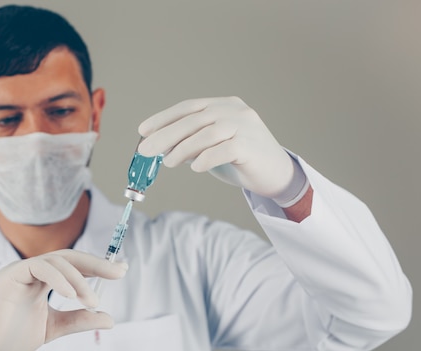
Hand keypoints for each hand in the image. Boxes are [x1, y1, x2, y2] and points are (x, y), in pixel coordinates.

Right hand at [0, 249, 127, 350]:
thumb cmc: (8, 337)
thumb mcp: (52, 328)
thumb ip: (77, 321)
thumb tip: (109, 319)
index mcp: (43, 279)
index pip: (75, 266)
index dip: (98, 267)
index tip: (121, 271)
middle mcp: (34, 270)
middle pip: (70, 257)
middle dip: (97, 264)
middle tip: (119, 272)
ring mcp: (21, 270)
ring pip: (57, 260)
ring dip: (80, 279)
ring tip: (92, 301)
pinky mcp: (11, 275)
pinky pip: (39, 267)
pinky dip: (59, 278)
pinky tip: (72, 295)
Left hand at [138, 96, 304, 203]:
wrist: (277, 175)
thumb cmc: (240, 160)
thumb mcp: (211, 146)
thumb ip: (191, 142)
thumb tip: (158, 146)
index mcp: (224, 105)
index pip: (188, 107)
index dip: (163, 118)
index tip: (143, 130)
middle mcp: (235, 110)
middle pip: (194, 120)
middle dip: (166, 135)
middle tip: (146, 150)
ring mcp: (245, 126)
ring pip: (207, 133)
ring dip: (183, 148)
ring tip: (168, 162)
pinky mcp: (251, 145)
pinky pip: (224, 149)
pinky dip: (206, 158)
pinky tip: (195, 167)